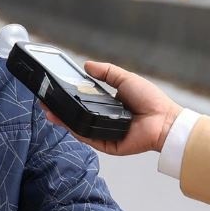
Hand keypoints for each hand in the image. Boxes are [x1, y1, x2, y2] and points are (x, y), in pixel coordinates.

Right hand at [46, 61, 181, 156]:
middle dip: (59, 111)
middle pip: (77, 117)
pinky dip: (77, 131)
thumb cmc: (150, 99)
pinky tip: (67, 123)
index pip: (83, 102)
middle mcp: (104, 120)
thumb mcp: (125, 79)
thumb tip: (87, 65)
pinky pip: (89, 139)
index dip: (68, 98)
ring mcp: (105, 134)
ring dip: (63, 121)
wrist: (164, 119)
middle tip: (45, 103)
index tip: (54, 92)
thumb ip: (106, 72)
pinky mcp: (108, 146)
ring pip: (79, 129)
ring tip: (50, 112)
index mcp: (108, 106)